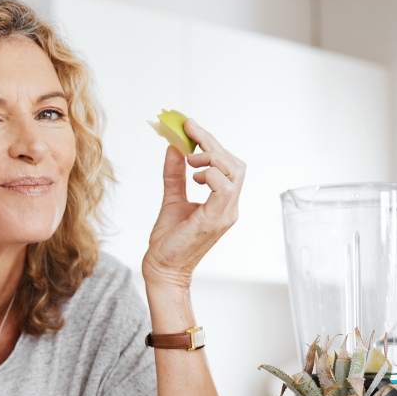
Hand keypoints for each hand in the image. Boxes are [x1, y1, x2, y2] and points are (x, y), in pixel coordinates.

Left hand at [143, 119, 245, 290]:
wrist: (162, 269)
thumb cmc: (169, 242)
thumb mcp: (172, 199)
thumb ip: (175, 175)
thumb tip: (173, 148)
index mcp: (222, 202)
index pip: (228, 165)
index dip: (211, 143)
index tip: (190, 126)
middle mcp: (229, 207)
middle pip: (234, 164)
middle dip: (212, 143)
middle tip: (189, 131)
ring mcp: (225, 214)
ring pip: (233, 172)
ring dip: (211, 157)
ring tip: (190, 160)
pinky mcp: (215, 220)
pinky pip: (223, 188)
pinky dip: (210, 174)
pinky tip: (193, 176)